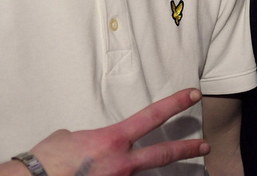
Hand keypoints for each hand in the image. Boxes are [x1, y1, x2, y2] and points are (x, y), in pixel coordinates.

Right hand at [28, 89, 208, 175]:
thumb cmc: (46, 161)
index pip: (153, 115)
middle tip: (205, 146)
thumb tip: (93, 143)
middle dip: (187, 149)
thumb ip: (92, 137)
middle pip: (163, 153)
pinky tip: (123, 175)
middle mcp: (121, 163)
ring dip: (147, 173)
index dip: (176, 103)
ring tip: (177, 170)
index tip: (193, 94)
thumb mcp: (71, 137)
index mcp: (113, 139)